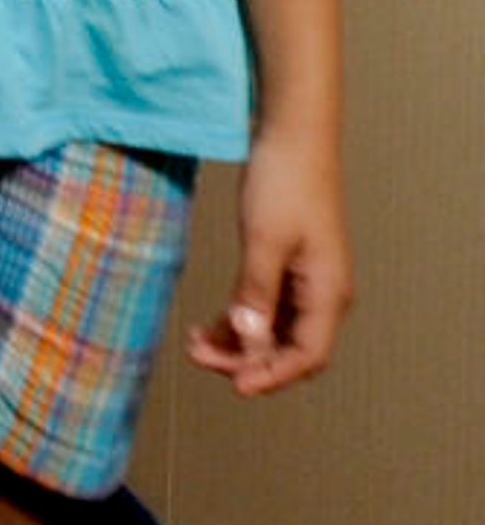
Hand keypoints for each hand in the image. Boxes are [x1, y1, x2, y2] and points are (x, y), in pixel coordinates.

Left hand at [188, 126, 350, 393]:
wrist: (293, 138)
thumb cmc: (284, 183)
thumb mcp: (264, 239)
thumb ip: (256, 291)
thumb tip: (247, 339)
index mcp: (328, 293)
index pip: (307, 355)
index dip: (272, 374)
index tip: (236, 386)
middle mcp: (324, 294)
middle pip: (290, 349)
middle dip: (248, 360)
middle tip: (200, 359)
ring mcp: (307, 282)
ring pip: (275, 330)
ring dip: (239, 342)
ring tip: (195, 344)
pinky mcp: (289, 266)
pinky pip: (267, 307)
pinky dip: (241, 319)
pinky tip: (208, 326)